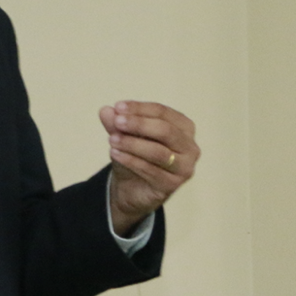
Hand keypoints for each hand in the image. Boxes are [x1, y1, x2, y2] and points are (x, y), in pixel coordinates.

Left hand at [99, 101, 199, 235]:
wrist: (131, 188)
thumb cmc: (134, 156)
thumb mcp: (123, 136)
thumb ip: (116, 123)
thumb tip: (106, 110)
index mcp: (183, 127)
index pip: (163, 112)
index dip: (140, 108)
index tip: (118, 107)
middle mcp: (189, 146)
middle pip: (165, 131)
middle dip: (139, 124)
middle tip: (117, 122)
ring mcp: (184, 167)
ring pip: (158, 152)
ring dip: (133, 144)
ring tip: (112, 139)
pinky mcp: (172, 185)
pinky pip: (151, 170)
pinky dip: (131, 160)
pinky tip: (115, 154)